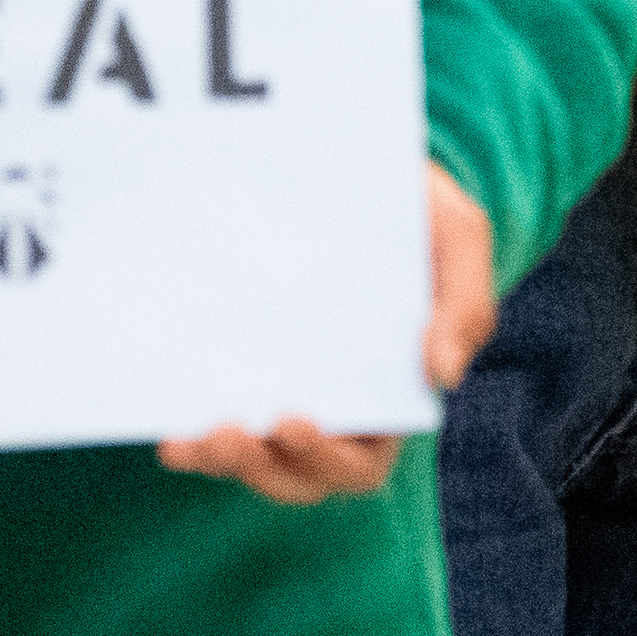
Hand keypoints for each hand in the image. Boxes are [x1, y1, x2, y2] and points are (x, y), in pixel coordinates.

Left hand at [164, 166, 493, 503]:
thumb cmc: (419, 206)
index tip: (293, 420)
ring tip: (190, 440)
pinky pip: (216, 421)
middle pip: (298, 474)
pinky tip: (170, 432)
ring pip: (252, 459)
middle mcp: (334, 405)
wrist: (359, 161)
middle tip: (230, 433)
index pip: (361, 461)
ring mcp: (282, 386)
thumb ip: (465, 304)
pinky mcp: (242, 365)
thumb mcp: (457, 236)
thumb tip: (443, 377)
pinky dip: (194, 440)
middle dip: (263, 469)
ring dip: (222, 461)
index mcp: (389, 392)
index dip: (327, 458)